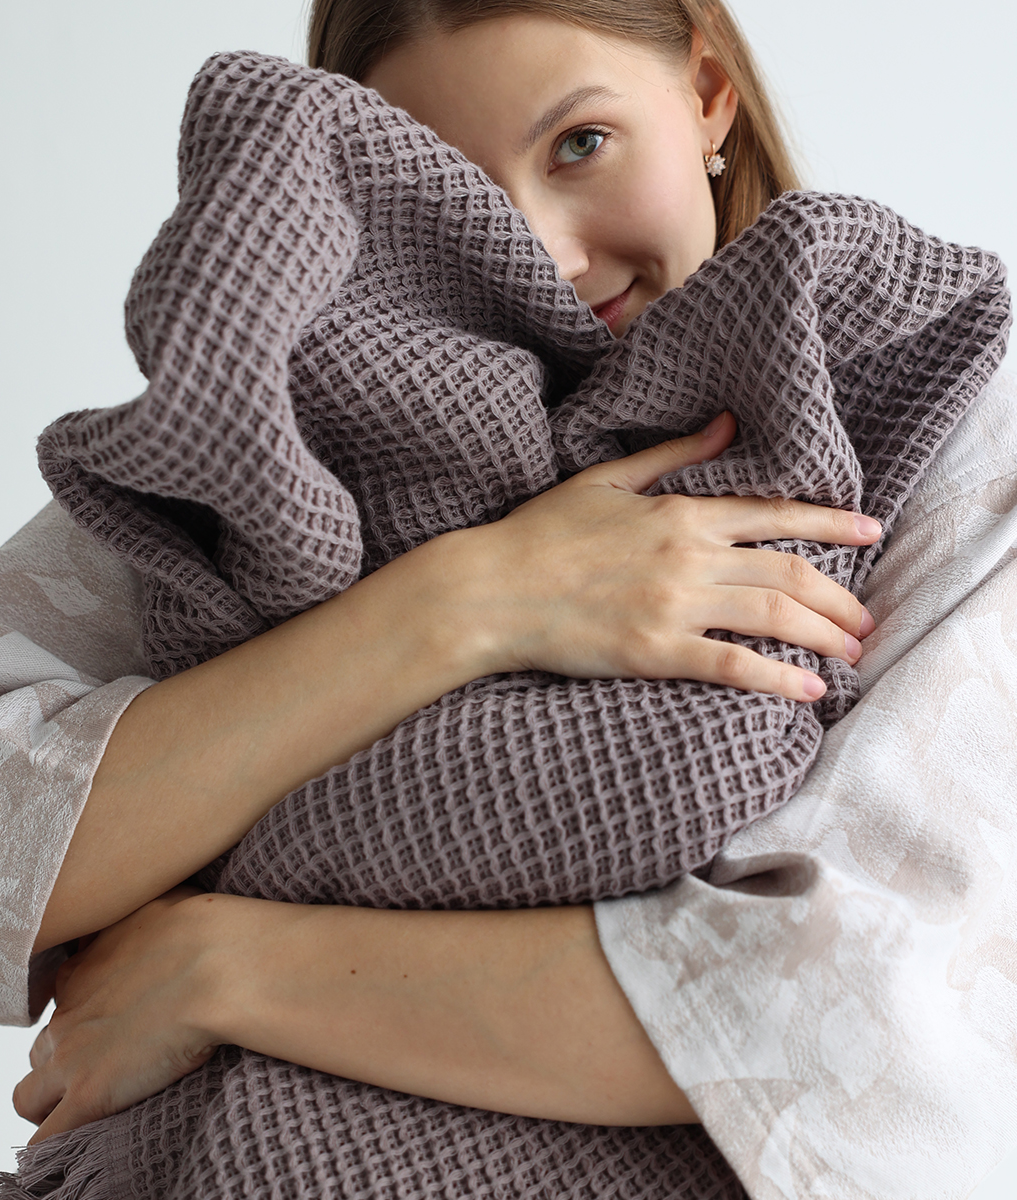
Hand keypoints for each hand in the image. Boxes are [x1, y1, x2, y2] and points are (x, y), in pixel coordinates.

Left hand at [14, 887, 230, 1143]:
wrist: (218, 963)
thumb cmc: (205, 927)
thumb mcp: (161, 904)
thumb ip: (142, 917)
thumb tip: (155, 916)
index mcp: (83, 968)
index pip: (61, 999)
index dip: (84, 1015)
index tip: (112, 1021)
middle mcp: (67, 1013)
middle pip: (42, 1049)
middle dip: (64, 1062)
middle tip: (111, 1068)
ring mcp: (71, 1058)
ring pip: (27, 1097)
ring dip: (52, 1106)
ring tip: (92, 1114)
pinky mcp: (87, 1096)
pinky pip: (44, 1141)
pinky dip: (52, 1149)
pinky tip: (76, 1148)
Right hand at [442, 412, 878, 700]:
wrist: (490, 590)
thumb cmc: (540, 533)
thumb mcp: (607, 480)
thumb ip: (674, 454)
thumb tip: (728, 423)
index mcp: (680, 512)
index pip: (775, 514)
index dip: (831, 521)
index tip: (871, 530)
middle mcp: (688, 556)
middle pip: (790, 573)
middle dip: (840, 598)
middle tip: (868, 619)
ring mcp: (673, 605)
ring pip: (774, 617)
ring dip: (825, 636)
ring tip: (852, 655)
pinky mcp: (655, 652)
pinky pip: (733, 665)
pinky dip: (778, 678)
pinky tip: (809, 691)